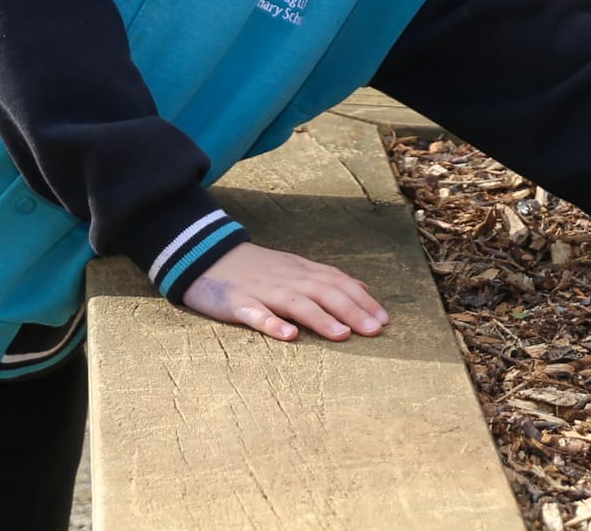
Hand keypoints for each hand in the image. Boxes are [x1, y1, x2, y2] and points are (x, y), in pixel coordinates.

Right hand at [181, 242, 388, 342]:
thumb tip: (362, 290)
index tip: (384, 320)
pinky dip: (273, 324)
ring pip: (296, 303)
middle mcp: (287, 279)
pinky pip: (256, 314)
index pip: (337, 282)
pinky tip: (288, 336)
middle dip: (352, 310)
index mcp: (301, 271)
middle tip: (375, 331)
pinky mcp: (237, 302)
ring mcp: (262, 290)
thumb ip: (325, 279)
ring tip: (343, 335)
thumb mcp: (293, 268)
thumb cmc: (255, 268)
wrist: (206, 254)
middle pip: (324, 292)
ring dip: (321, 318)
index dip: (362, 300)